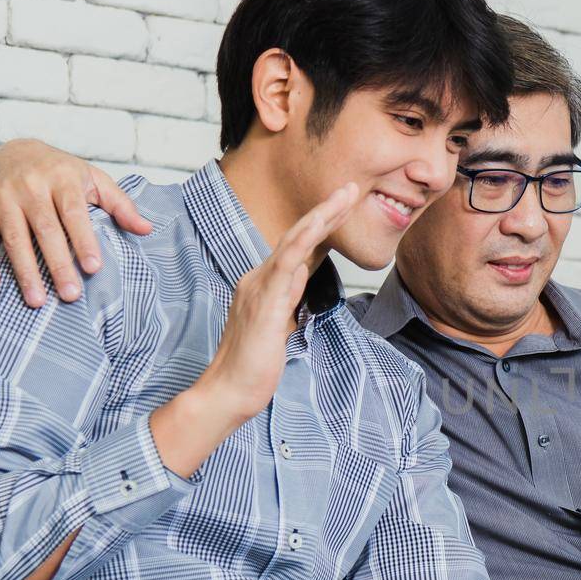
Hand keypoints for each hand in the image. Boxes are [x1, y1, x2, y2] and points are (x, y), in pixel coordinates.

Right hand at [0, 139, 152, 306]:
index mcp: (62, 179)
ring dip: (25, 271)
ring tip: (36, 300)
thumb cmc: (61, 172)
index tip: (94, 268)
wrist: (12, 150)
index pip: (74, 214)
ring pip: (14, 238)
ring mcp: (3, 197)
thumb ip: (120, 204)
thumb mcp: (93, 179)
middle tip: (70, 295)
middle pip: (46, 230)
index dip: (84, 241)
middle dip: (58, 264)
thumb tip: (146, 229)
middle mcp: (30, 186)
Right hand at [194, 182, 357, 421]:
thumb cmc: (254, 364)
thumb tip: (300, 273)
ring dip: (321, 217)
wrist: (229, 391)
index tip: (344, 206)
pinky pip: (285, 266)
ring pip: (293, 242)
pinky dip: (303, 242)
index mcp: (263, 284)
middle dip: (326, 210)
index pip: (298, 248)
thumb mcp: (278, 324)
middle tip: (351, 188)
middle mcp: (258, 279)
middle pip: (297, 236)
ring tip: (344, 197)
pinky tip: (319, 226)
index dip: (321, 225)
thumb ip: (287, 297)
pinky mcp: (264, 304)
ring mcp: (259, 288)